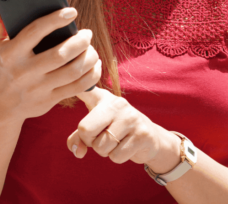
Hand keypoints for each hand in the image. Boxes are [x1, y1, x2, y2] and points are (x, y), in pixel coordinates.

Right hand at [0, 0, 101, 122]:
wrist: (0, 105)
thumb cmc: (1, 66)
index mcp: (10, 54)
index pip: (35, 32)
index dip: (55, 20)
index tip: (72, 11)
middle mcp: (24, 72)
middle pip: (60, 55)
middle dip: (79, 41)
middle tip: (87, 32)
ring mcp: (38, 88)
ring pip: (72, 71)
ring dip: (88, 57)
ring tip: (91, 47)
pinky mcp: (50, 100)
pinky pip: (78, 87)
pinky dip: (92, 75)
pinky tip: (94, 64)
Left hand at [66, 88, 181, 173]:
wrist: (150, 139)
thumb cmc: (116, 131)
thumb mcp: (96, 129)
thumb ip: (80, 138)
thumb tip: (78, 152)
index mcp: (102, 98)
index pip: (86, 90)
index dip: (78, 86)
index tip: (77, 69)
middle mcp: (116, 103)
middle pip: (85, 129)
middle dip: (89, 142)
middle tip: (100, 138)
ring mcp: (131, 117)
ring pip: (101, 147)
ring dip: (105, 152)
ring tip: (116, 142)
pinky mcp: (142, 134)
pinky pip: (116, 156)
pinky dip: (117, 158)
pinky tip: (126, 147)